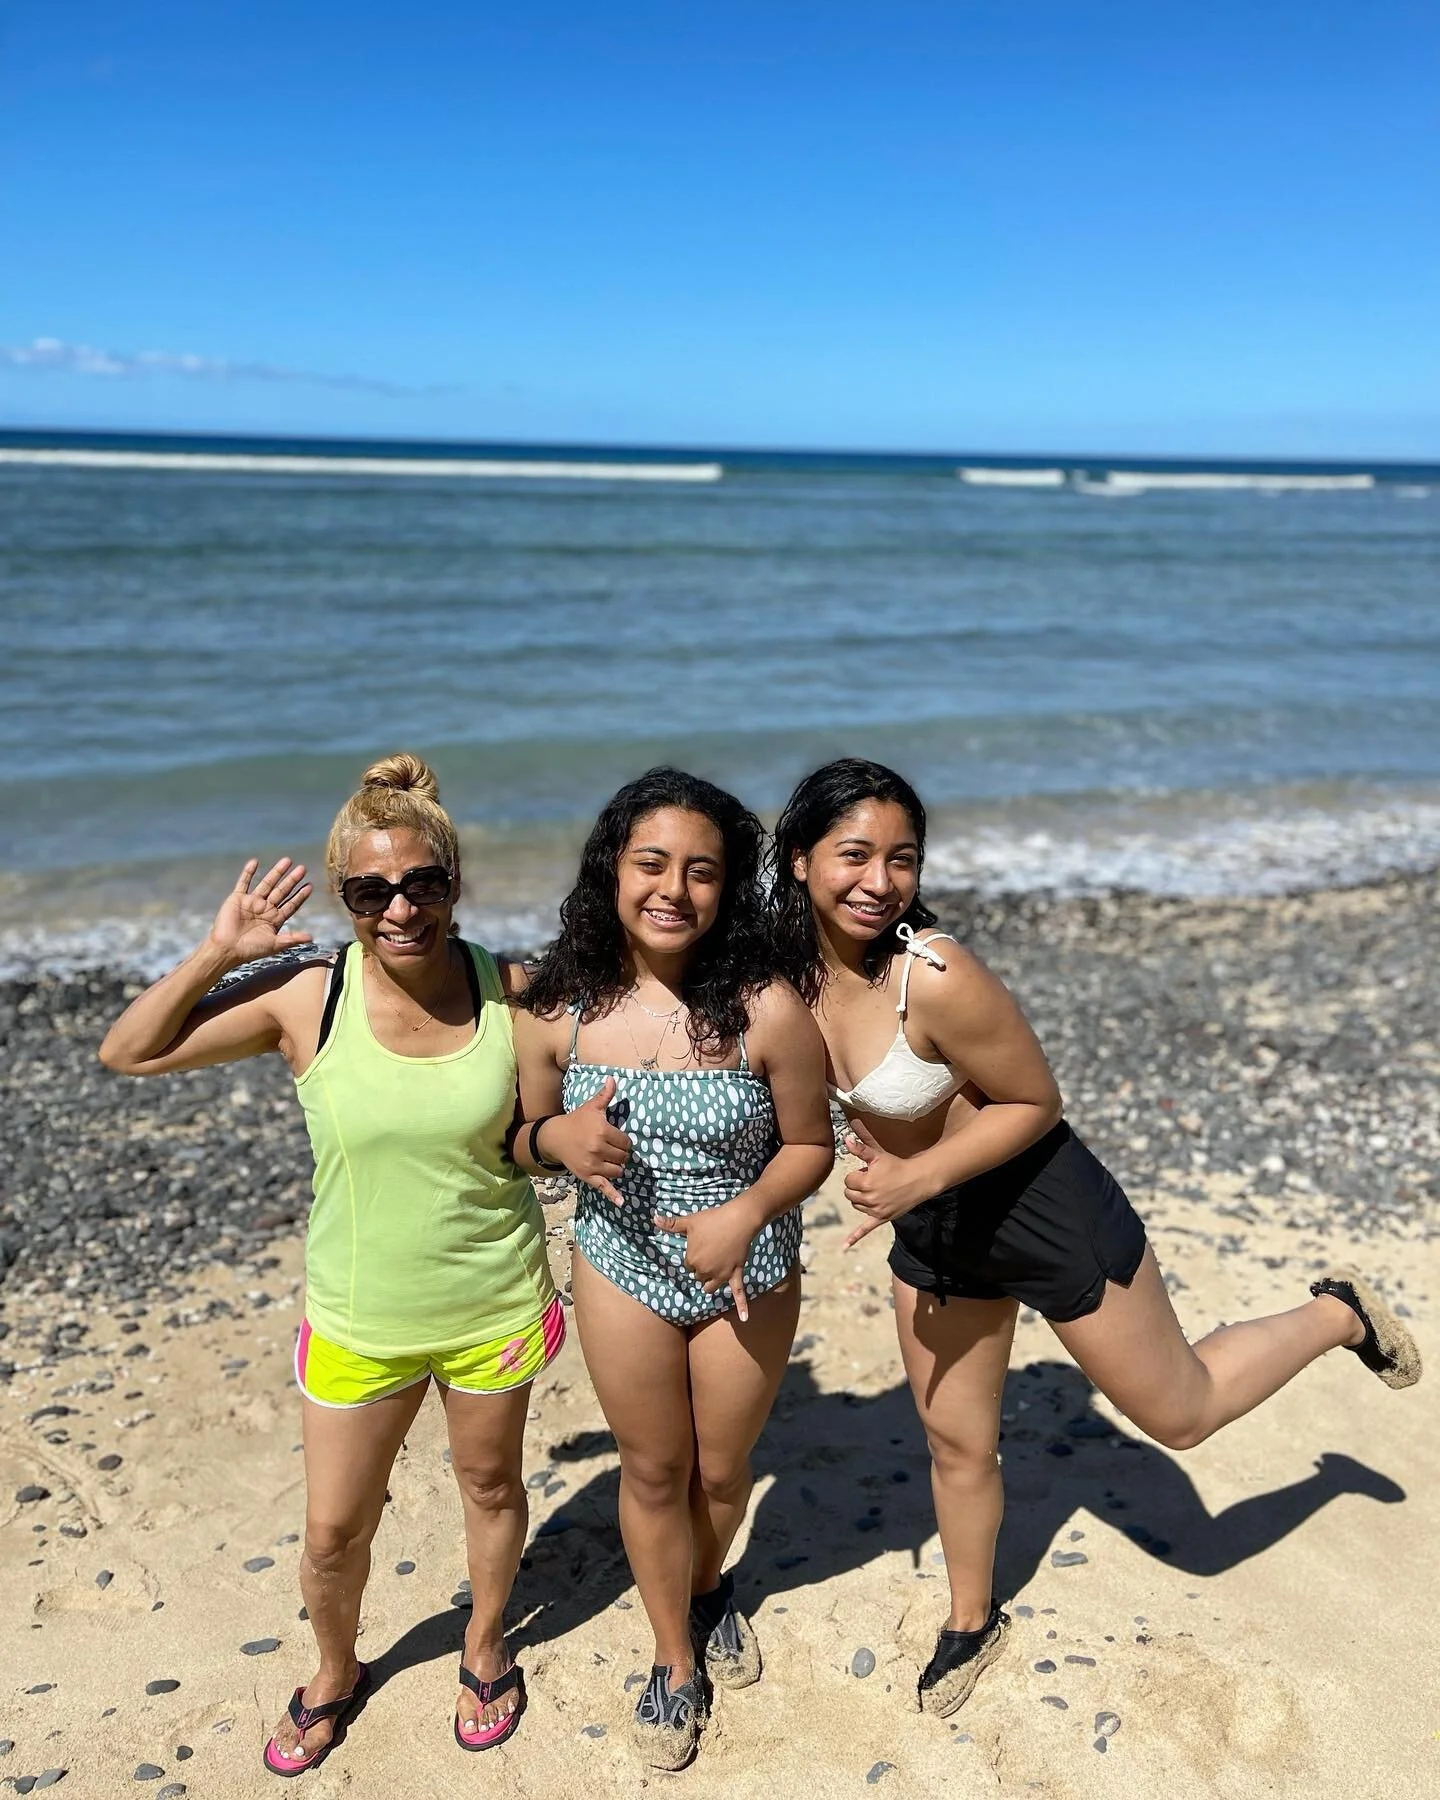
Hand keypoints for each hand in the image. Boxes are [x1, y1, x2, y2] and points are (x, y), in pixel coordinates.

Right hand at [208, 857, 312, 963]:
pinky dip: (248, 872)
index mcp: (275, 919)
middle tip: (303, 869)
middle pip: (282, 891)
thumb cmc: (250, 950)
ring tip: (287, 860)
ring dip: (276, 872)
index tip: (310, 885)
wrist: (227, 949)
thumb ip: (292, 938)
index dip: (300, 896)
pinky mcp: (237, 899)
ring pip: (267, 883)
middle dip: (292, 880)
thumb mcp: (274, 944)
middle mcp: (265, 909)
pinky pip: (243, 883)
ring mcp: (252, 902)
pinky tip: (254, 862)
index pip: (291, 904)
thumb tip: (311, 938)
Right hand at [545, 1076, 632, 1205]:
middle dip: (620, 1154)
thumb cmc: (576, 1121)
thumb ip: (605, 1095)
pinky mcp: (587, 1176)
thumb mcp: (591, 1107)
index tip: (616, 1139)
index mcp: (602, 1131)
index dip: (623, 1141)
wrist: (555, 1137)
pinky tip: (622, 1203)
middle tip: (611, 1149)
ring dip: (617, 1167)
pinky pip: (603, 1187)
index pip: (626, 1142)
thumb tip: (613, 1079)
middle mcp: (598, 1148)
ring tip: (608, 1160)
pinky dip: (613, 1195)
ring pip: (618, 1170)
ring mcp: (593, 1164)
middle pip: (623, 1157)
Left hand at [653, 1199, 759, 1321]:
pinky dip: (742, 1306)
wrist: (737, 1220)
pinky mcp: (735, 1274)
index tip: (699, 1246)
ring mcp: (720, 1274)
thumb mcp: (689, 1221)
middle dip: (701, 1269)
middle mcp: (704, 1271)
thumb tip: (653, 1218)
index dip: (693, 1256)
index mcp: (692, 1260)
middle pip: (698, 1277)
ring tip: (711, 1277)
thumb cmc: (712, 1219)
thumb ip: (671, 1224)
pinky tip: (745, 1318)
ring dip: (709, 1284)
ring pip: (710, 1287)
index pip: (687, 1265)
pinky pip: (738, 1293)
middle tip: (708, 1253)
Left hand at [841, 1119, 929, 1248]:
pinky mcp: (881, 1218)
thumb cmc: (897, 1165)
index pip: (848, 1179)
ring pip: (855, 1205)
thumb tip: (846, 1137)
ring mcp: (875, 1209)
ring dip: (860, 1199)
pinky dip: (854, 1238)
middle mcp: (869, 1197)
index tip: (869, 1171)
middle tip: (873, 1180)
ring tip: (875, 1190)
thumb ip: (861, 1146)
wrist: (918, 1180)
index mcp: (866, 1181)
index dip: (857, 1174)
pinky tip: (844, 1247)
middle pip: (849, 1193)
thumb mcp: (878, 1154)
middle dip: (858, 1186)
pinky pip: (865, 1229)